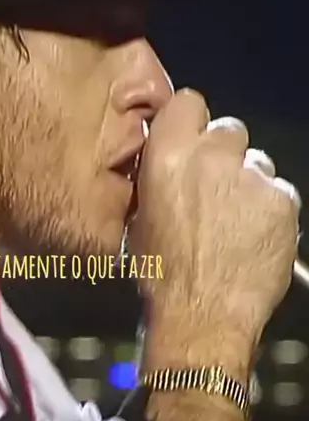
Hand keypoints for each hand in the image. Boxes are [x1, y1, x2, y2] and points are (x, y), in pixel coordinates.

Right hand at [130, 89, 299, 371]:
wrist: (203, 318)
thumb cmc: (162, 276)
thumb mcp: (138, 218)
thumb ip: (155, 177)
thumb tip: (164, 160)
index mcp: (168, 156)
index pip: (188, 102)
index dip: (190, 122)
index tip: (190, 140)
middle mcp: (212, 158)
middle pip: (228, 130)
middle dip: (222, 155)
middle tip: (214, 190)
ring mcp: (252, 177)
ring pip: (256, 161)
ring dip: (246, 183)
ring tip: (233, 222)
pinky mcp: (282, 200)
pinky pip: (278, 191)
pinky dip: (269, 209)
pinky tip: (253, 237)